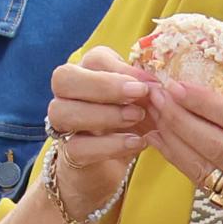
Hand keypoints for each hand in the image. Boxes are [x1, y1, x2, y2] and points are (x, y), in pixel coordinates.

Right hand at [42, 47, 158, 218]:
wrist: (111, 164)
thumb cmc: (129, 122)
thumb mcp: (141, 101)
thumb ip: (145, 88)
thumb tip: (159, 83)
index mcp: (86, 73)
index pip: (92, 59)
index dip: (121, 68)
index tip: (149, 81)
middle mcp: (66, 95)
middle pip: (64, 78)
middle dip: (103, 85)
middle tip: (139, 94)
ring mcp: (63, 125)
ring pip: (62, 111)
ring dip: (104, 113)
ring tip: (137, 118)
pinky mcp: (68, 154)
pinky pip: (77, 147)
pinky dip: (109, 145)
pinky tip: (137, 143)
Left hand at [140, 66, 222, 223]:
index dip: (207, 103)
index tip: (179, 84)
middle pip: (220, 146)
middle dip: (181, 119)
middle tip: (155, 95)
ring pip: (210, 171)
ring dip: (176, 143)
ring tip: (152, 117)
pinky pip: (212, 189)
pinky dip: (187, 166)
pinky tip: (168, 146)